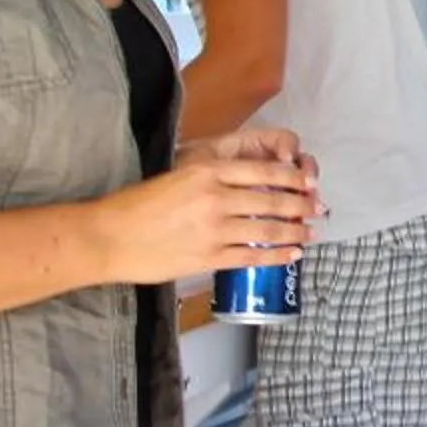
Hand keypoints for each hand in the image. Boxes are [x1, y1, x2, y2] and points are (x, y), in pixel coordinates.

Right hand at [95, 150, 317, 284]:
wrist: (107, 237)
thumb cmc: (136, 205)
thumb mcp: (176, 176)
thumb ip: (210, 179)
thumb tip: (244, 188)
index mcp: (206, 170)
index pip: (262, 170)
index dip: (291, 177)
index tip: (308, 182)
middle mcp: (214, 196)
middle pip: (271, 199)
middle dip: (300, 206)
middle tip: (318, 209)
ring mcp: (213, 229)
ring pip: (267, 229)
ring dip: (295, 232)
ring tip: (310, 234)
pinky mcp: (208, 257)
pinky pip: (252, 256)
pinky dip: (277, 256)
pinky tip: (292, 255)